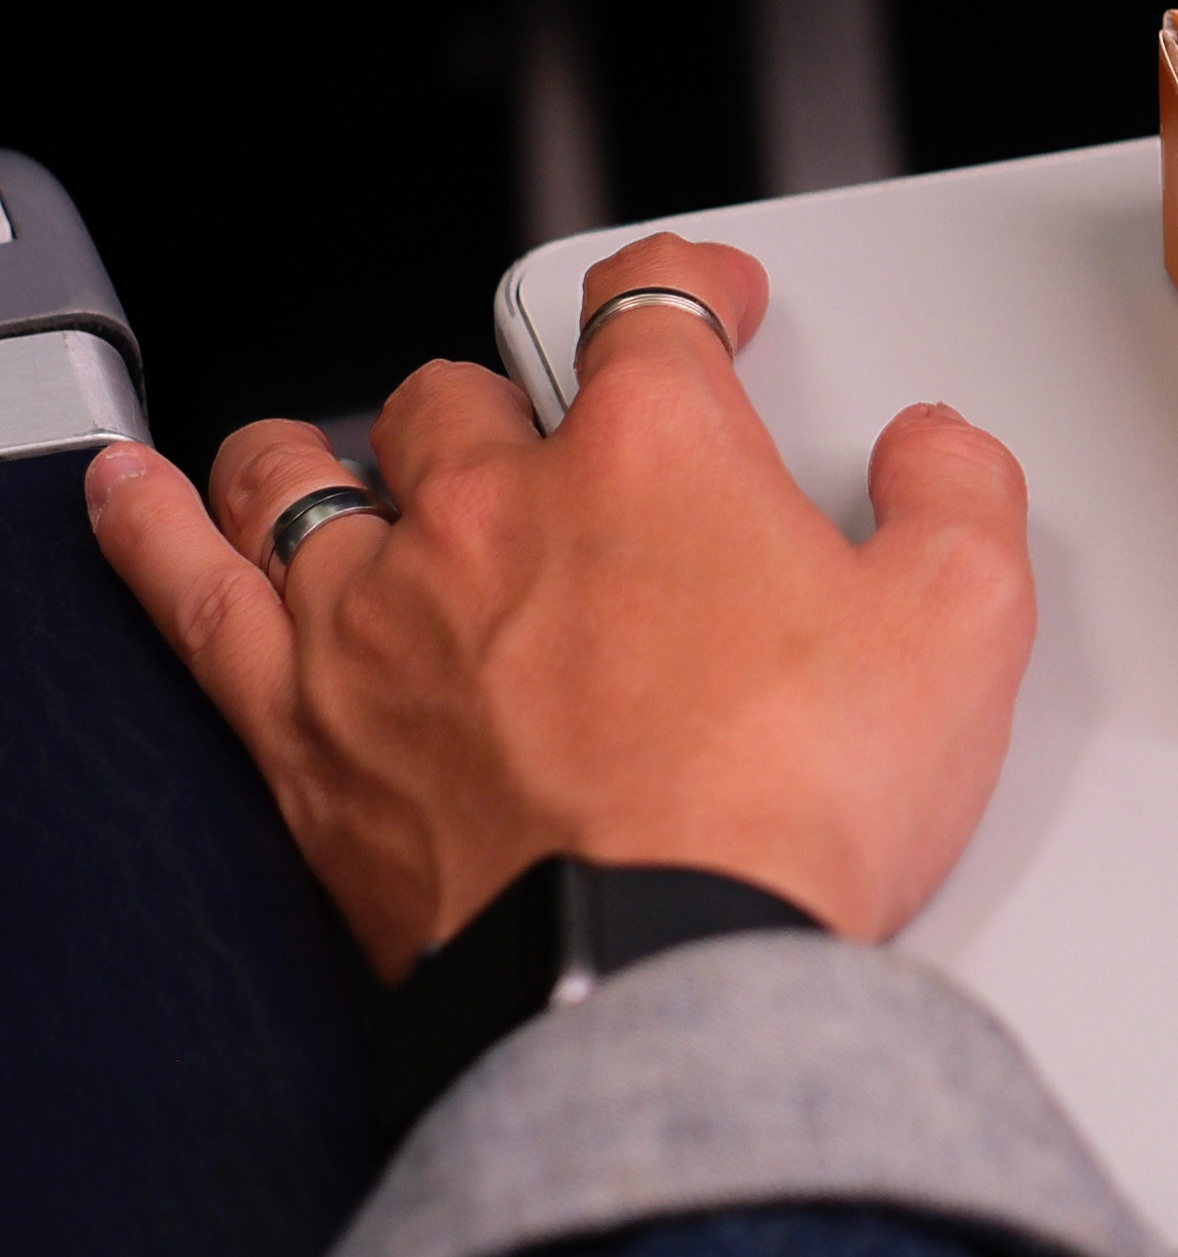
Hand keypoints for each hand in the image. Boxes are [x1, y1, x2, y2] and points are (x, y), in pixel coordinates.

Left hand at [83, 233, 1033, 980]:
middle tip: (551, 440)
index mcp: (657, 454)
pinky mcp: (304, 723)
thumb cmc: (790, 809)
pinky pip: (190, 590)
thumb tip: (936, 447)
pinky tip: (137, 498)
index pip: (652, 304)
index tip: (708, 300)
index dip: (690, 282)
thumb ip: (960, 498)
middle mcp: (499, 505)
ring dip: (331, 449)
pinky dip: (155, 529)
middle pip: (468, 392)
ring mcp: (384, 609)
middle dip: (512, 398)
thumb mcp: (962, 627)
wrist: (660, 973)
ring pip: (309, 472)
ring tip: (344, 454)